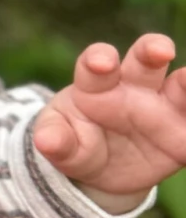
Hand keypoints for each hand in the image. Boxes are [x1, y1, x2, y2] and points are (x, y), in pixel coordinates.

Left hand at [33, 33, 185, 211]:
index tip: (101, 62)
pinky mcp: (182, 133)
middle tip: (160, 50)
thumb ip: (56, 140)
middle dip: (152, 48)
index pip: (96, 64)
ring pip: (181, 86)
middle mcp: (134, 87)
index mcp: (96, 84)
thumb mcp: (60, 142)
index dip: (99, 59)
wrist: (101, 169)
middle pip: (145, 59)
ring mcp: (162, 108)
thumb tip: (45, 142)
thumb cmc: (75, 140)